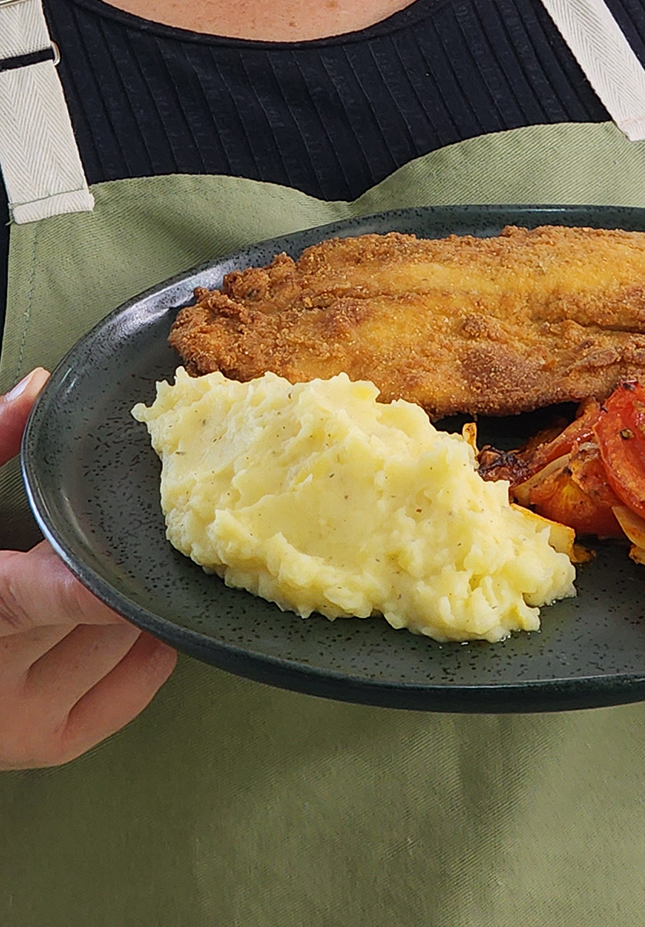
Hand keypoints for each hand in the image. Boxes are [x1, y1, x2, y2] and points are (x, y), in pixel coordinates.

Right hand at [0, 369, 176, 768]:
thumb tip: (36, 386)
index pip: (21, 603)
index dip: (80, 590)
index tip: (126, 570)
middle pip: (90, 613)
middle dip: (110, 563)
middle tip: (124, 531)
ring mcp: (16, 724)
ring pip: (118, 645)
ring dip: (125, 602)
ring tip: (105, 572)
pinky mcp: (43, 744)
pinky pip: (125, 694)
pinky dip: (142, 650)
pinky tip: (134, 617)